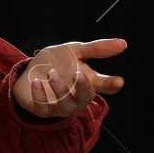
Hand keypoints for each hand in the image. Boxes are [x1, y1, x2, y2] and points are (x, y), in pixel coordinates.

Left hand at [13, 39, 127, 118]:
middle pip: (86, 97)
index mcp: (88, 82)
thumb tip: (123, 43)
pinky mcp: (42, 109)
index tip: (119, 80)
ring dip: (60, 89)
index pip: (104, 86)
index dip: (112, 84)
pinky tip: (36, 82)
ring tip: (52, 73)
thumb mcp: (75, 51)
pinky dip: (40, 95)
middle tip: (78, 74)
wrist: (31, 69)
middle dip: (83, 87)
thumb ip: (96, 49)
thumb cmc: (58, 62)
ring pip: (66, 104)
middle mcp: (77, 97)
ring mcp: (60, 105)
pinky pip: (43, 108)